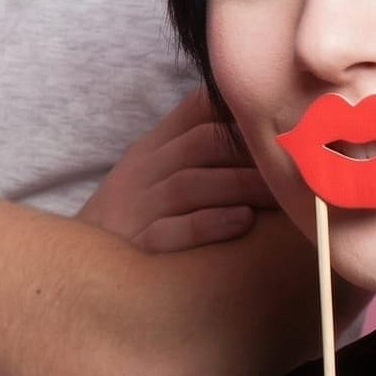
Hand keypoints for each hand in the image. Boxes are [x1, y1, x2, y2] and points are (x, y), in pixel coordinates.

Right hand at [78, 89, 274, 253]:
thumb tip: (246, 120)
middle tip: (296, 159)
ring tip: (280, 193)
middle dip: (249, 150)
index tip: (283, 117)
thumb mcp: (152, 170)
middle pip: (199, 145)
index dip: (238, 110)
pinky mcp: (138, 245)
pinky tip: (241, 222)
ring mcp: (138, 207)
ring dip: (239, 186)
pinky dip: (208, 224)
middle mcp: (143, 171)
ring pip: (190, 185)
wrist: (80, 265)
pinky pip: (172, 231)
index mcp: (152, 149)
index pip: (195, 113)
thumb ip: (190, 142)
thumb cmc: (134, 215)